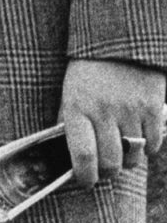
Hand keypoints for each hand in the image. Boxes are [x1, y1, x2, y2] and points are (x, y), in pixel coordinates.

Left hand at [59, 59, 164, 187]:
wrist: (119, 41)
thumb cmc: (89, 71)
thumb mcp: (70, 91)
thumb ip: (70, 122)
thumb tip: (69, 156)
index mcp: (78, 106)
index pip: (83, 156)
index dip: (85, 176)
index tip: (86, 181)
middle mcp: (104, 110)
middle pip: (111, 163)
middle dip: (108, 171)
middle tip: (106, 167)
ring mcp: (130, 110)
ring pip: (133, 157)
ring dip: (128, 159)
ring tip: (122, 147)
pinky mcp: (153, 108)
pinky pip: (152, 145)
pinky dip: (147, 147)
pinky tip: (139, 134)